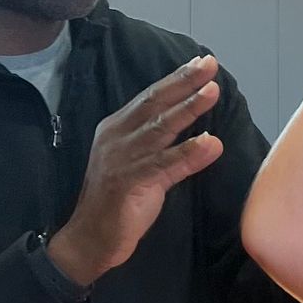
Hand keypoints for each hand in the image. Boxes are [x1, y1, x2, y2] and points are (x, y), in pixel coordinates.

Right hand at [48, 55, 223, 288]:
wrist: (90, 239)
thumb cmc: (118, 202)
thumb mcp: (143, 166)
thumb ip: (169, 148)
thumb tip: (206, 135)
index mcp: (116, 128)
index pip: (150, 97)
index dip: (176, 79)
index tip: (201, 63)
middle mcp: (116, 137)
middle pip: (154, 103)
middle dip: (183, 82)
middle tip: (209, 64)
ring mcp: (121, 159)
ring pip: (159, 128)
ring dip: (188, 109)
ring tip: (212, 92)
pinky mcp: (128, 183)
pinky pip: (163, 164)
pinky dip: (187, 153)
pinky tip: (210, 143)